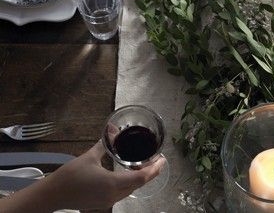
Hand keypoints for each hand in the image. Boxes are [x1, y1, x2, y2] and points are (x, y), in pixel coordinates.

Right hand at [44, 141, 164, 209]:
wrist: (52, 195)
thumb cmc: (69, 176)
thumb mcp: (89, 157)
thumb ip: (104, 144)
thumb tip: (112, 129)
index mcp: (113, 184)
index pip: (142, 178)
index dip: (154, 169)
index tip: (162, 160)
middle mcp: (114, 195)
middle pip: (139, 184)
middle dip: (149, 172)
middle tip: (155, 160)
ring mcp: (108, 201)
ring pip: (131, 189)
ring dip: (139, 178)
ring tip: (143, 164)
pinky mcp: (103, 203)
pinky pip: (122, 193)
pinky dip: (129, 183)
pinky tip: (127, 173)